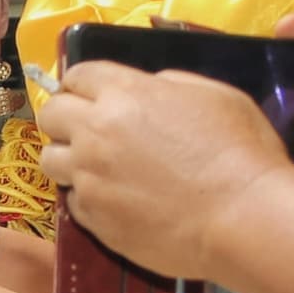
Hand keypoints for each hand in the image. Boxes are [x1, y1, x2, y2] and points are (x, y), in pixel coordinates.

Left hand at [41, 64, 293, 279]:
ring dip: (69, 158)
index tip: (92, 95)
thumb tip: (148, 87)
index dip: (83, 84)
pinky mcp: (91, 215)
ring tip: (98, 168)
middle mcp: (95, 132)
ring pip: (49, 160)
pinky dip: (88, 196)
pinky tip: (117, 200)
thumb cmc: (242, 152)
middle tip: (89, 130)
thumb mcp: (216, 96)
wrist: (244, 217)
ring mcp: (88, 176)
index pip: (78, 75)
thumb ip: (171, 84)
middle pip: (50, 115)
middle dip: (65, 117)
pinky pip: (73, 199)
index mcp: (125, 95)